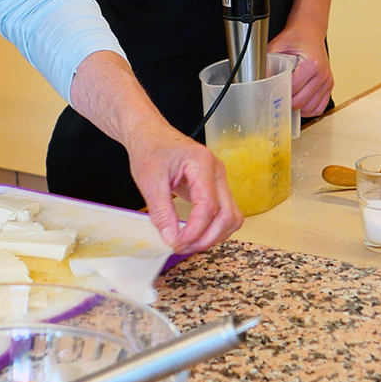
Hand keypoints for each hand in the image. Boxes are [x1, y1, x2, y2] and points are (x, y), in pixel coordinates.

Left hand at [122, 119, 242, 253]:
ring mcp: (219, 179)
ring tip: (189, 243)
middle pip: (227, 215)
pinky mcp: (215, 187)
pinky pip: (225, 213)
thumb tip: (171, 239)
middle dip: (207, 238)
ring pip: (231, 217)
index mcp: (202, 163)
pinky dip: (214, 228)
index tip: (177, 243)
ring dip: (214, 236)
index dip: (195, 230)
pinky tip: (195, 234)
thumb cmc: (150, 149)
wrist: (150, 134)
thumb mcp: (149, 181)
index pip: (208, 206)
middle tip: (182, 247)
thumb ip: (162, 212)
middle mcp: (217, 171)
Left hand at [267, 26, 333, 116]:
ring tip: (288, 101)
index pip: (293, 89)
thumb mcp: (277, 46)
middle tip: (277, 98)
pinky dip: (309, 109)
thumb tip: (261, 83)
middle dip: (287, 102)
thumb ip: (268, 63)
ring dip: (298, 108)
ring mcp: (327, 80)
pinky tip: (300, 104)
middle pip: (301, 101)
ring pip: (311, 108)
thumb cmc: (296, 37)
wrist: (309, 30)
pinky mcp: (329, 84)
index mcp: (312, 64)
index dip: (280, 92)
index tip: (271, 92)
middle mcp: (322, 73)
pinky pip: (320, 107)